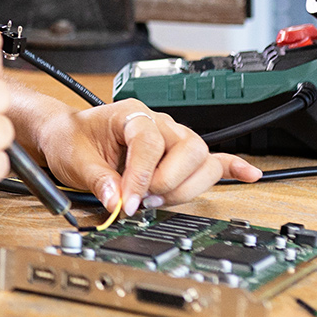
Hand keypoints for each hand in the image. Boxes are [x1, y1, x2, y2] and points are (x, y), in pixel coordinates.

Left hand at [32, 103, 262, 215]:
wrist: (67, 136)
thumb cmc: (71, 139)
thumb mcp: (73, 159)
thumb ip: (97, 179)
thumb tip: (117, 201)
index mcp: (132, 114)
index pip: (149, 142)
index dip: (141, 175)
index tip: (129, 202)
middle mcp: (159, 123)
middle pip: (189, 149)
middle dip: (168, 181)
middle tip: (142, 199)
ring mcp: (173, 139)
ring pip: (202, 161)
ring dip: (184, 187)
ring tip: (154, 199)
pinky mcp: (178, 157)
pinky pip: (214, 159)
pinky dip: (232, 167)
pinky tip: (249, 175)